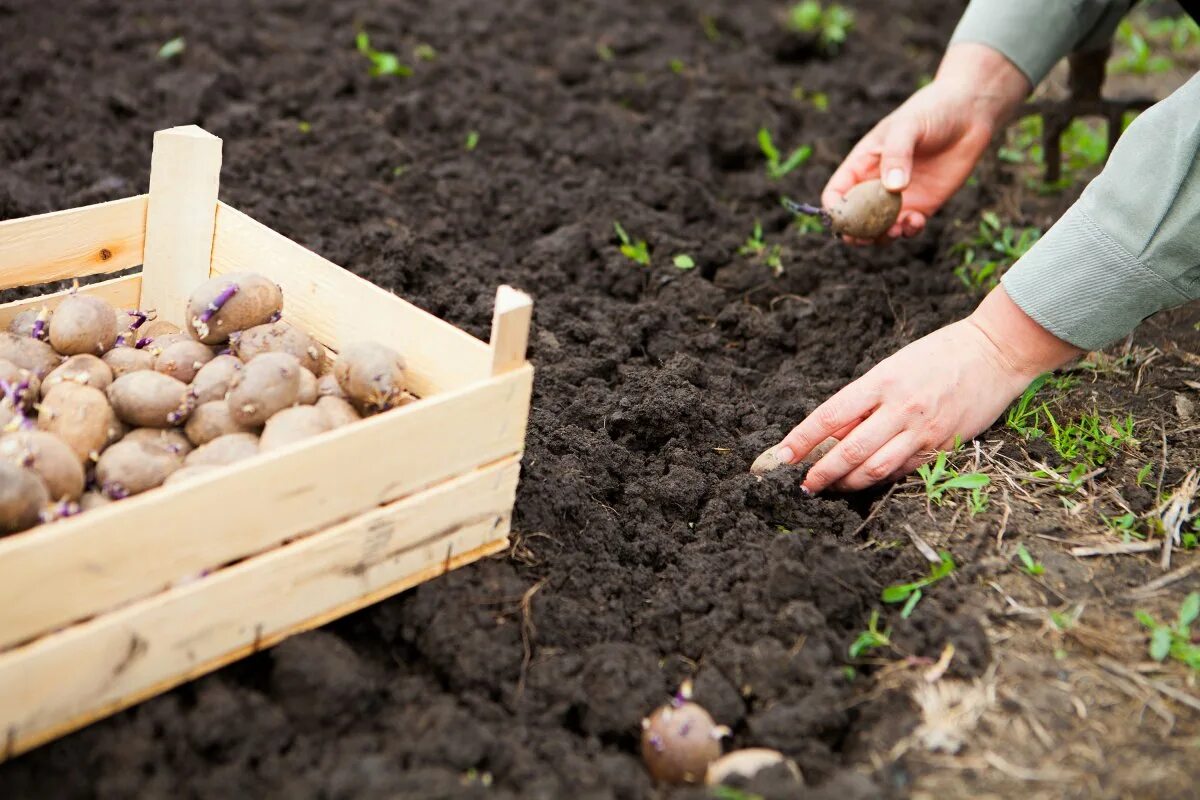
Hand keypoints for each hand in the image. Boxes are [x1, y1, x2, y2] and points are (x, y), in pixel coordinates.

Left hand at [773, 286, 1082, 492]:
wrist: (996, 352)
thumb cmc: (938, 355)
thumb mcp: (892, 367)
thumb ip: (863, 400)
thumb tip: (830, 432)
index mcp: (883, 381)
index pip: (830, 416)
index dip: (801, 439)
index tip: (780, 456)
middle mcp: (901, 407)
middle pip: (849, 451)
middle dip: (820, 472)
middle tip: (803, 484)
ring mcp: (924, 430)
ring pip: (874, 468)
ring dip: (846, 483)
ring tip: (829, 487)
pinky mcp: (943, 446)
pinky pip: (902, 471)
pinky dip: (879, 479)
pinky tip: (865, 482)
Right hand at [823, 43, 1030, 241]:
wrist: (969, 114)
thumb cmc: (931, 111)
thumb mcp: (907, 127)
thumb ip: (896, 155)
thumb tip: (892, 188)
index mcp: (861, 165)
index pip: (836, 193)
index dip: (834, 209)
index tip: (843, 218)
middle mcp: (875, 185)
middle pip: (854, 219)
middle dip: (856, 233)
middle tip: (865, 237)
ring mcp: (899, 199)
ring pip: (879, 229)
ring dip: (882, 237)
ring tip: (894, 230)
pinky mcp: (922, 206)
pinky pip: (908, 227)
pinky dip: (908, 230)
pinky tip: (915, 221)